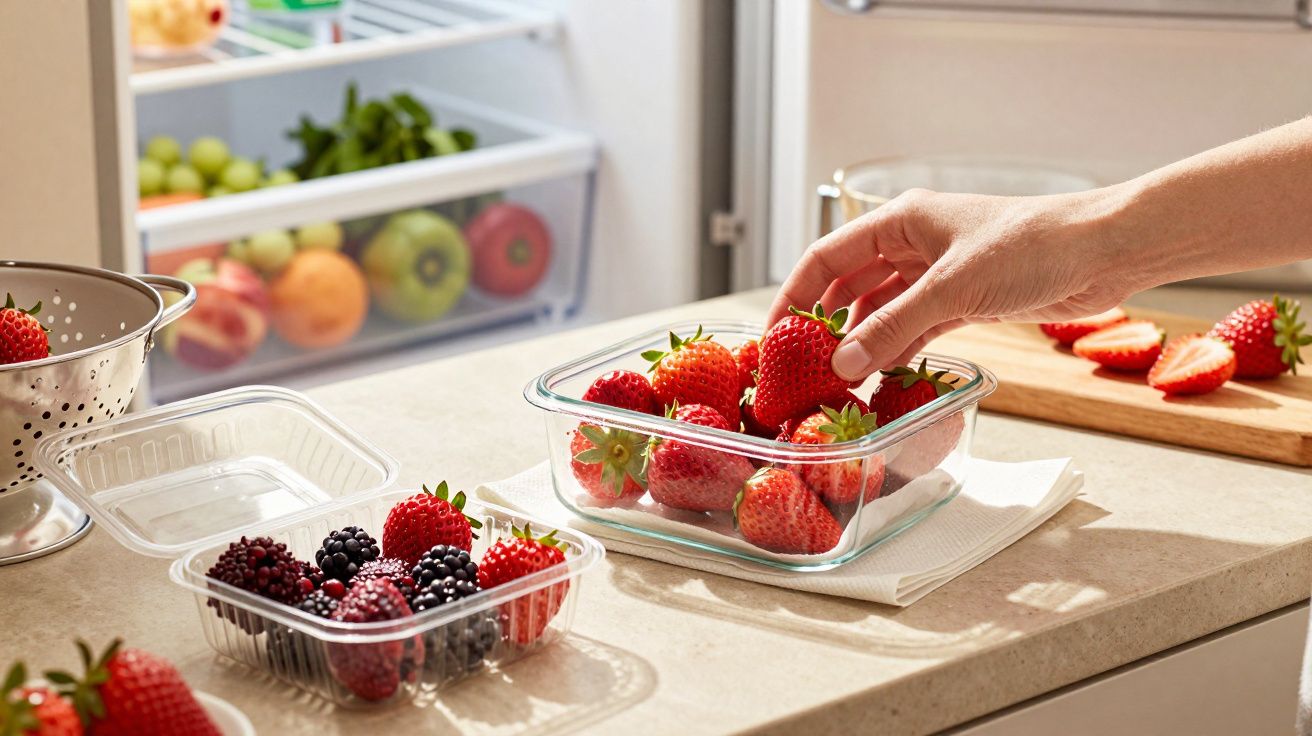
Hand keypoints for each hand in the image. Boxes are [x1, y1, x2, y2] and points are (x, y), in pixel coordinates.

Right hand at [767, 187, 1142, 380]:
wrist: (1104, 251)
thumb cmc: (1032, 245)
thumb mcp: (953, 287)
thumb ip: (894, 326)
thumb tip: (843, 363)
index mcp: (900, 220)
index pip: (826, 257)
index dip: (795, 296)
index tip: (771, 335)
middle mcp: (912, 244)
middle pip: (848, 287)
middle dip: (823, 326)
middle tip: (798, 368)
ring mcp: (937, 274)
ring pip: (880, 312)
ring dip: (860, 344)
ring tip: (836, 383)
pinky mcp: (963, 300)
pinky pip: (913, 328)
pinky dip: (894, 351)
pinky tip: (877, 378)